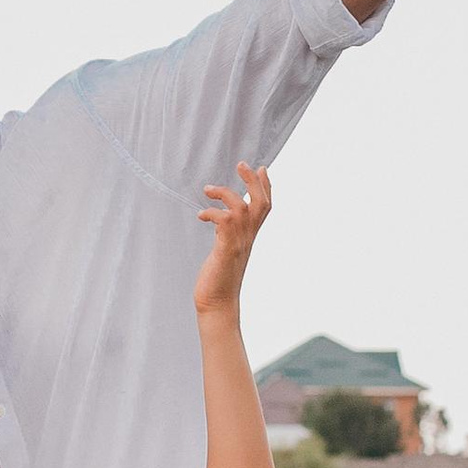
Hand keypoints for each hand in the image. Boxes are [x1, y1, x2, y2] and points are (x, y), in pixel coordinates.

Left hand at [192, 162, 270, 313]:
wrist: (217, 304)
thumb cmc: (219, 279)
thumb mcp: (227, 251)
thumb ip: (228, 235)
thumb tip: (223, 222)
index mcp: (250, 237)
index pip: (265, 207)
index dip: (266, 187)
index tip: (262, 168)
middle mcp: (248, 238)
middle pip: (261, 203)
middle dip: (253, 181)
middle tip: (241, 164)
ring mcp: (238, 243)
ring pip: (243, 208)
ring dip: (226, 193)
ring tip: (208, 189)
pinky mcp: (226, 250)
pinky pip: (224, 222)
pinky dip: (212, 213)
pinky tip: (201, 215)